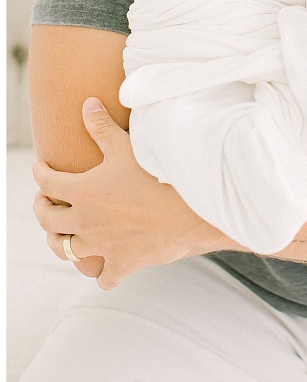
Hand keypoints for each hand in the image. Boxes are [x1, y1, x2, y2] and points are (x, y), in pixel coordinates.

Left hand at [32, 98, 234, 288]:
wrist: (191, 210)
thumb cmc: (158, 174)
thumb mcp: (127, 146)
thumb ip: (102, 127)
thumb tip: (87, 103)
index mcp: (82, 191)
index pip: (46, 182)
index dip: (40, 172)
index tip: (40, 168)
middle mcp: (85, 221)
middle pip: (47, 219)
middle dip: (42, 208)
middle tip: (44, 201)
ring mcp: (102, 246)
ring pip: (65, 250)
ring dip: (59, 241)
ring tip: (62, 234)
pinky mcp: (122, 263)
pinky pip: (103, 277)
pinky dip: (101, 273)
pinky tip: (103, 267)